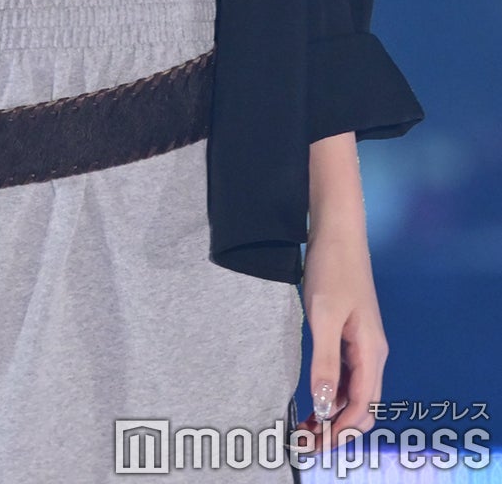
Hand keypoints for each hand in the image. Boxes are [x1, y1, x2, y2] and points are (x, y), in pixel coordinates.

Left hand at [293, 223, 387, 453]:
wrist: (338, 233)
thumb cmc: (332, 269)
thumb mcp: (324, 315)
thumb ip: (325, 361)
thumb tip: (325, 406)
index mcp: (371, 352)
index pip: (362, 408)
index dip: (339, 431)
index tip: (313, 444)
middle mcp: (372, 354)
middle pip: (362, 407)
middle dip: (337, 429)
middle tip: (305, 441)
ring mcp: (362, 345)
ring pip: (354, 393)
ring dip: (333, 413)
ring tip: (305, 427)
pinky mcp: (350, 336)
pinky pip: (346, 376)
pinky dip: (331, 393)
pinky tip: (313, 399)